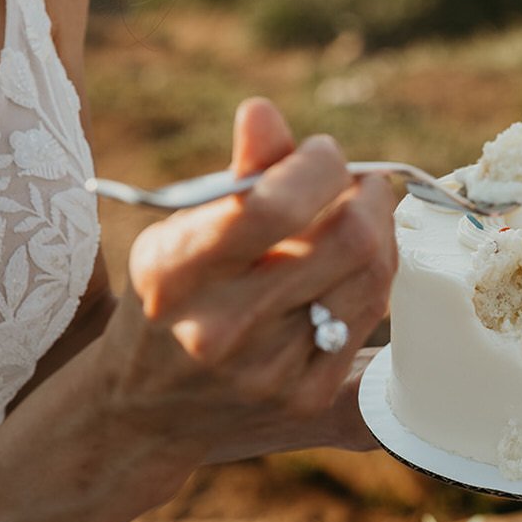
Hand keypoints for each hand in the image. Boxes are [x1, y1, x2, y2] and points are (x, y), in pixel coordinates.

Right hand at [96, 97, 397, 461]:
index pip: (274, 206)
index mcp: (175, 273)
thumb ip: (238, 172)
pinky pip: (369, 316)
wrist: (142, 410)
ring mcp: (268, 371)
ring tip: (359, 216)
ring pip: (371, 277)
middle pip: (347, 241)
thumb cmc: (170, 296)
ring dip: (379, 232)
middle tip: (358, 183)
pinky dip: (373, 277)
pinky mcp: (305, 397)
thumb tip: (264, 111)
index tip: (322, 153)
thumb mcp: (181, 229)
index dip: (319, 166)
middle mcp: (220, 328)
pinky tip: (355, 264)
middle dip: (367, 195)